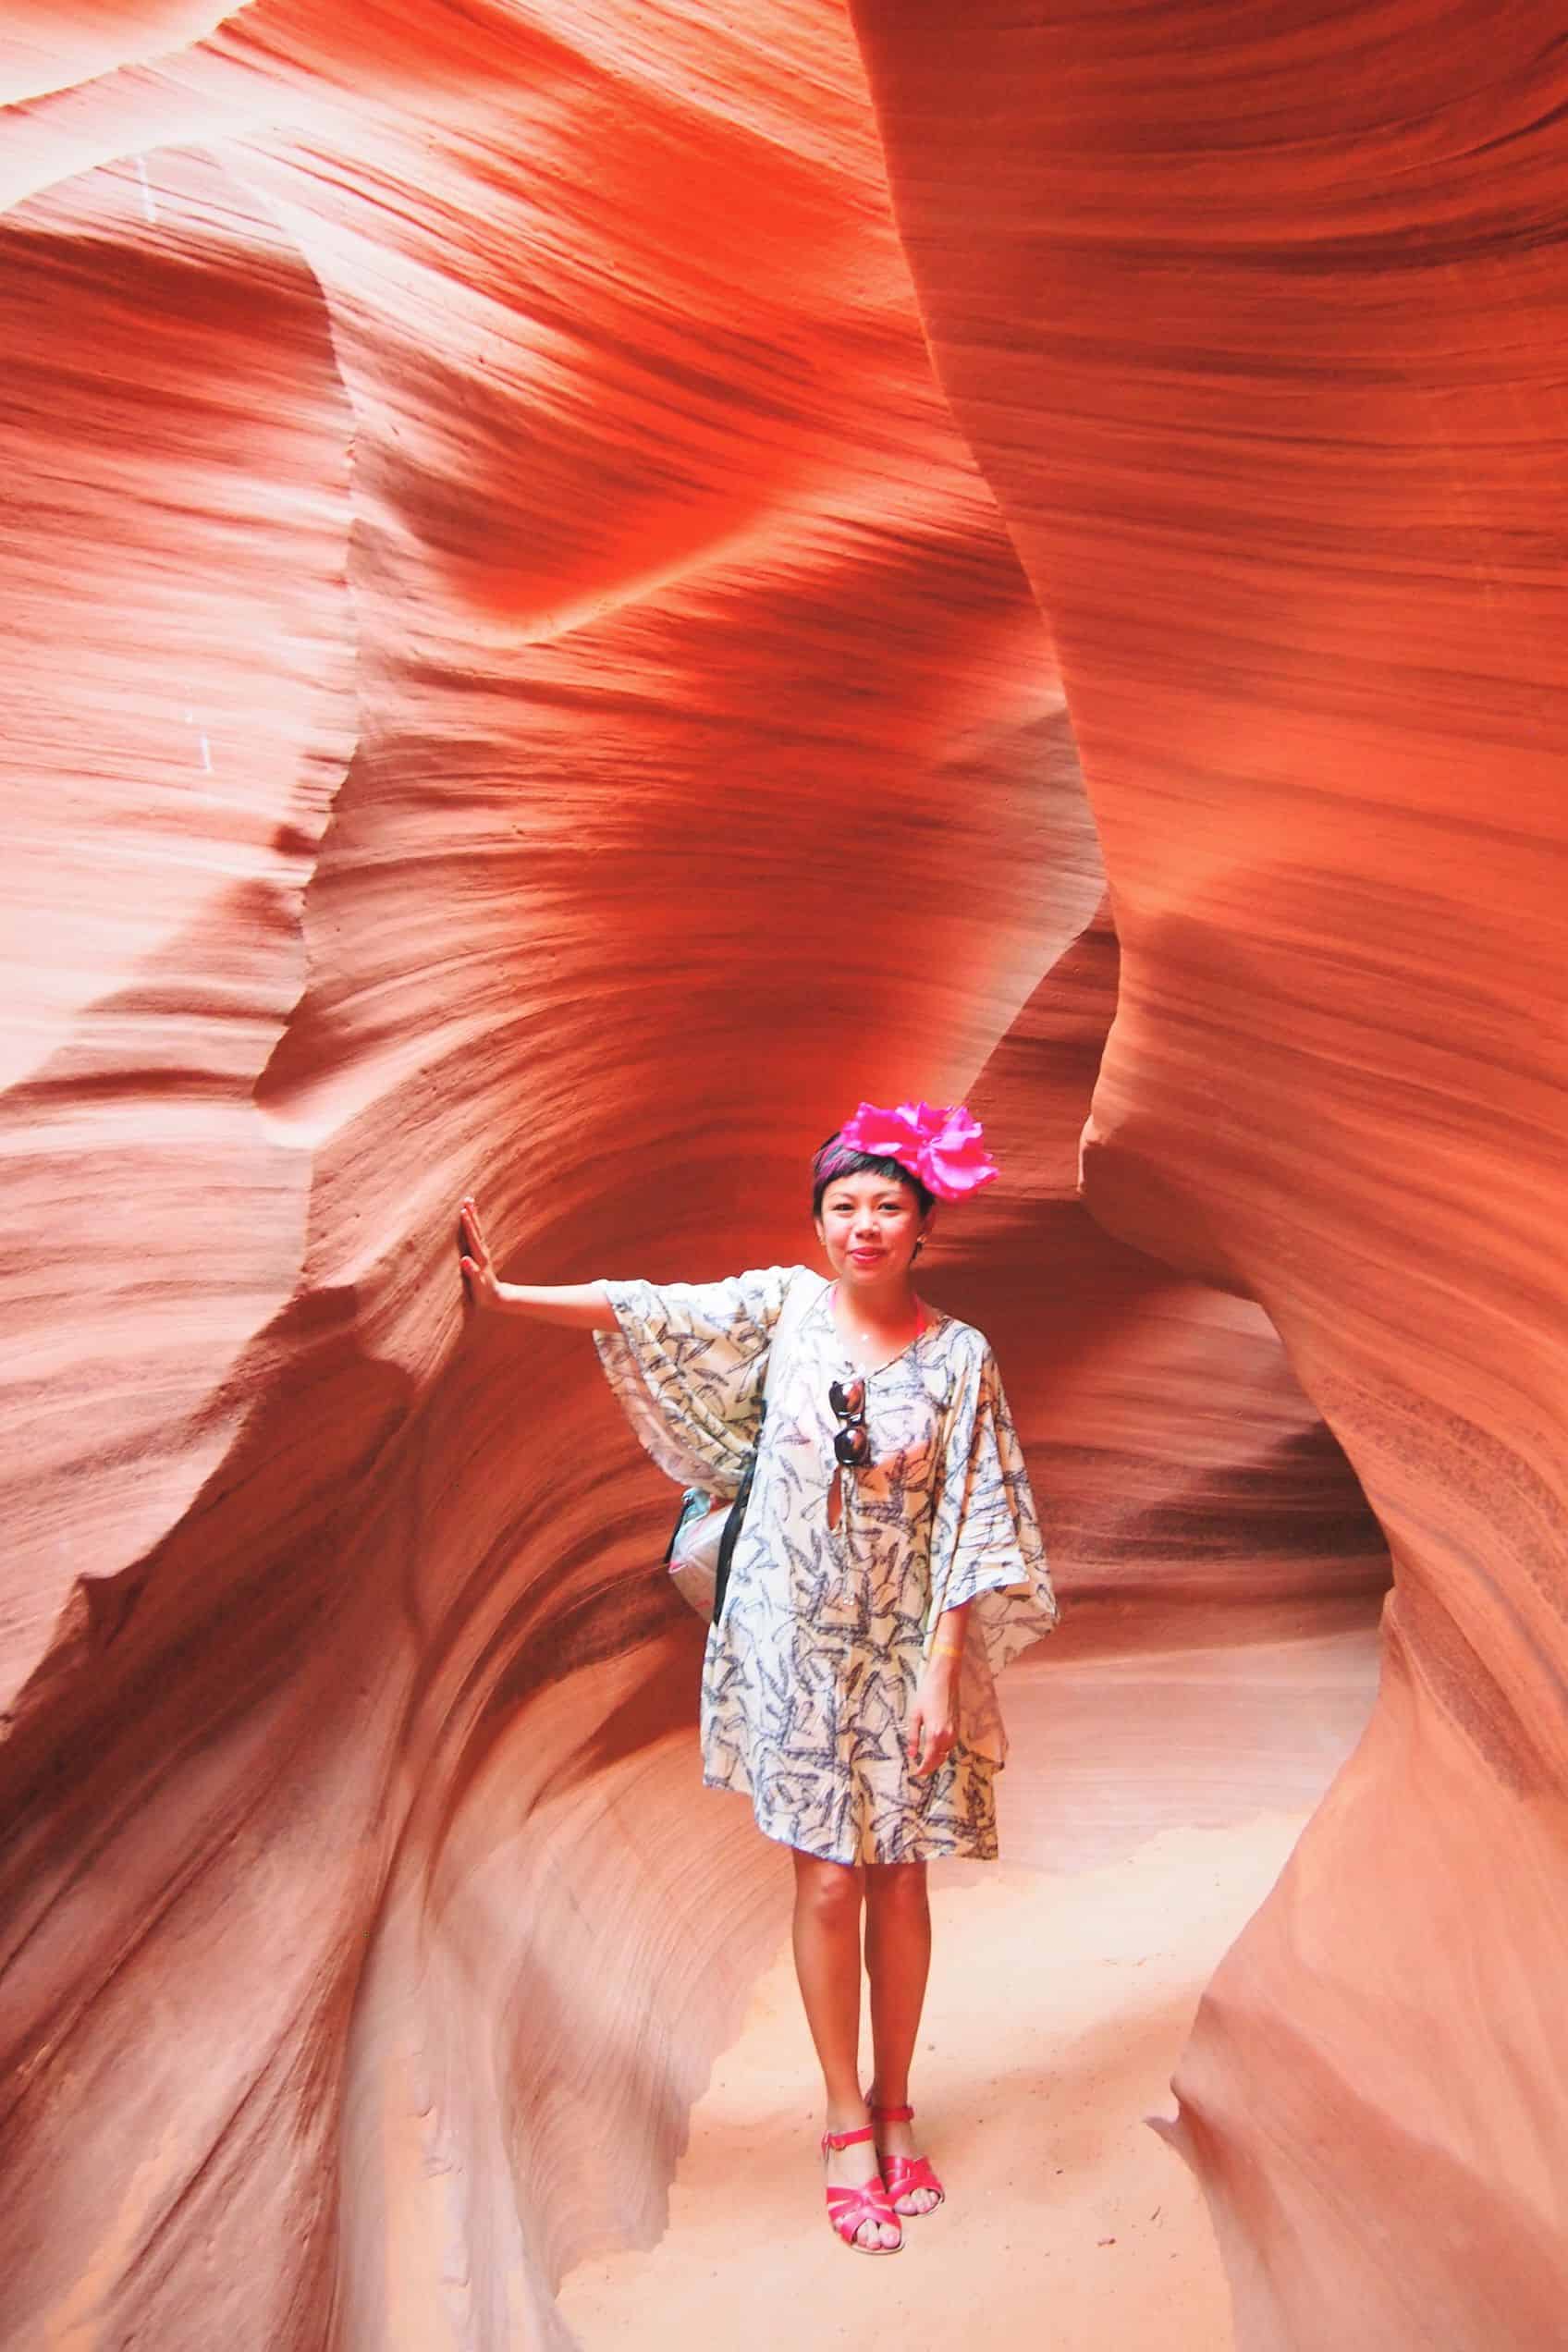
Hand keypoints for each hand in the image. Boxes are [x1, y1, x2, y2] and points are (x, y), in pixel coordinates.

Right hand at [458, 1196, 503, 1309]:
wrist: (497, 1297)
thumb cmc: (485, 1292)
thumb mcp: (478, 1283)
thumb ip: (472, 1271)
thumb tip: (464, 1259)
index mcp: (480, 1257)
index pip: (473, 1237)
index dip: (468, 1225)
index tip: (463, 1211)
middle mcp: (482, 1252)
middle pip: (477, 1230)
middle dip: (472, 1214)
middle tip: (467, 1199)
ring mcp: (483, 1252)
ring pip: (478, 1231)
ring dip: (474, 1217)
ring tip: (469, 1204)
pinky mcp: (481, 1255)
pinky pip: (477, 1236)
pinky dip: (474, 1227)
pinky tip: (471, 1222)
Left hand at [906, 1661, 957, 1778]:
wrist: (944, 1678)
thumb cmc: (927, 1693)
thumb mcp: (915, 1715)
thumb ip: (913, 1737)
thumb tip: (911, 1754)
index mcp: (935, 1734)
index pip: (929, 1760)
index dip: (922, 1770)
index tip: (915, 1773)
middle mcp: (948, 1735)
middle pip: (939, 1760)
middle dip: (929, 1767)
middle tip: (919, 1770)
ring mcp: (955, 1731)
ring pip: (946, 1754)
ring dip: (937, 1759)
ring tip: (925, 1761)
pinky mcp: (958, 1727)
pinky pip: (950, 1745)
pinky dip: (943, 1750)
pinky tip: (934, 1748)